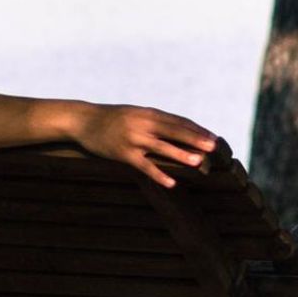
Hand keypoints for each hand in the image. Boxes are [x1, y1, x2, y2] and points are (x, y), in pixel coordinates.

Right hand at [71, 104, 217, 187]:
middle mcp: (143, 123)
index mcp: (148, 113)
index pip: (178, 121)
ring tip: (198, 162)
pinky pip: (144, 165)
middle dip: (195, 139)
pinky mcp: (123, 153)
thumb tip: (176, 129)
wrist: (83, 120)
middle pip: (174, 131)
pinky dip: (158, 174)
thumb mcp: (134, 114)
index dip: (196, 130)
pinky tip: (172, 183)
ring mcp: (133, 138)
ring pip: (162, 147)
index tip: (213, 138)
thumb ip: (153, 120)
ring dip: (181, 154)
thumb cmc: (111, 118)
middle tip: (214, 147)